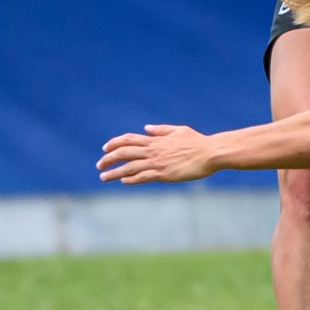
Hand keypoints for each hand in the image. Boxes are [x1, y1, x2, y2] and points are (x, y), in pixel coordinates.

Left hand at [99, 124, 218, 183]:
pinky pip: (143, 177)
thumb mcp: (178, 130)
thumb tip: (146, 128)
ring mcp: (158, 163)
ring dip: (114, 172)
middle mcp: (153, 151)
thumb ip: (161, 130)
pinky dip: (131, 179)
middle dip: (109, 159)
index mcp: (156, 140)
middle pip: (124, 153)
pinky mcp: (164, 175)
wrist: (210, 153)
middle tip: (99, 165)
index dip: (114, 143)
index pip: (129, 140)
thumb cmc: (197, 142)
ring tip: (103, 177)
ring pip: (130, 167)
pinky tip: (123, 181)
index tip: (105, 148)